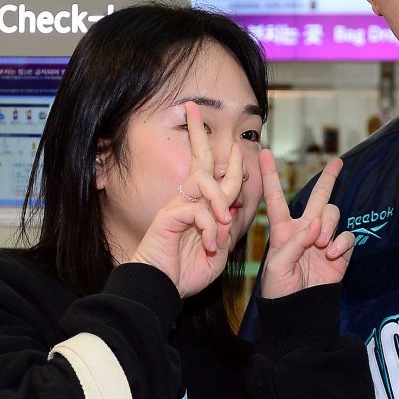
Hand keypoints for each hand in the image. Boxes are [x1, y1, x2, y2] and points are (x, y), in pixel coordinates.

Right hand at [128, 101, 244, 297]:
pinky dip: (209, 227)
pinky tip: (208, 245)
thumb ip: (226, 229)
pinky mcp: (169, 216)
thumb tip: (234, 207)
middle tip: (194, 106)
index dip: (229, 161)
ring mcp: (177, 206)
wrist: (162, 291)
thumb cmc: (186, 273)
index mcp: (200, 205)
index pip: (215, 175)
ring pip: (205, 183)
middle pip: (197, 159)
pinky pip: (198, 210)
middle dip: (198, 132)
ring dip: (221, 202)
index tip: (237, 145)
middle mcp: (187, 200)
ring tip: (225, 225)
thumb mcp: (216, 251)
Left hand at [258, 149, 355, 299]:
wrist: (298, 310)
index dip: (271, 176)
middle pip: (318, 196)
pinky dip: (341, 243)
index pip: (276, 198)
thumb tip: (316, 226)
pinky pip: (347, 236)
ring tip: (321, 244)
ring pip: (332, 213)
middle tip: (338, 161)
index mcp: (283, 229)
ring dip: (328, 225)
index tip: (266, 153)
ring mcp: (324, 239)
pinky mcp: (340, 251)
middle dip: (329, 178)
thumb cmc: (279, 289)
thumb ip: (295, 242)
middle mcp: (305, 229)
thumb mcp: (277, 265)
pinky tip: (331, 254)